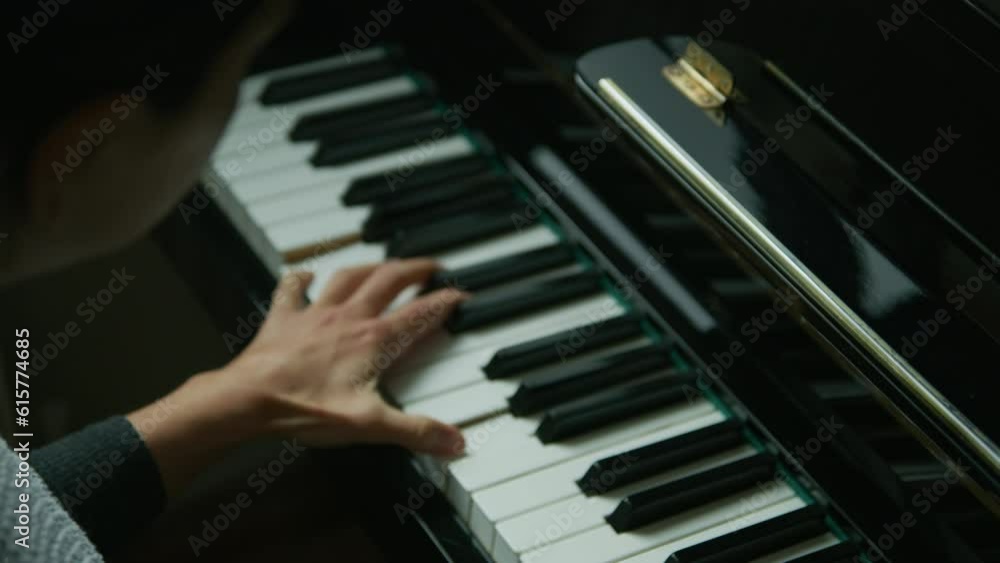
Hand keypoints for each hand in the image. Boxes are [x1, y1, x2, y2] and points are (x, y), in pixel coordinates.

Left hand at [228, 259, 467, 452]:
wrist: (249, 400)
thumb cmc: (303, 407)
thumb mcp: (369, 426)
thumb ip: (416, 431)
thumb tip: (453, 441)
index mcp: (373, 341)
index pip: (419, 314)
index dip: (444, 302)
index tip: (460, 295)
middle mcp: (347, 318)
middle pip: (389, 280)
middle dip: (415, 269)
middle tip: (430, 267)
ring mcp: (314, 315)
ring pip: (349, 276)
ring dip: (371, 266)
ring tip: (384, 264)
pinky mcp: (284, 319)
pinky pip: (292, 289)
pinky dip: (300, 278)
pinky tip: (305, 274)